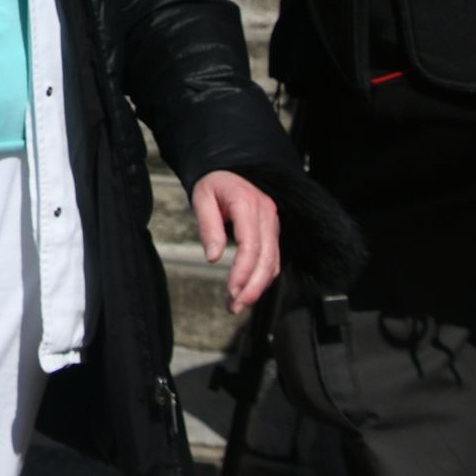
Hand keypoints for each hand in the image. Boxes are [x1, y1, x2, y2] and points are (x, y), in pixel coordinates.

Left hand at [192, 170, 282, 315]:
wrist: (228, 169)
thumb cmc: (213, 183)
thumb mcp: (202, 198)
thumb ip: (208, 227)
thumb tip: (212, 257)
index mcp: (248, 204)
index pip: (251, 245)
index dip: (243, 272)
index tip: (231, 291)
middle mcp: (267, 214)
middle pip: (267, 258)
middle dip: (253, 287)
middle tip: (235, 306)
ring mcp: (273, 223)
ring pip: (273, 262)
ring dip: (258, 287)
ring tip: (238, 303)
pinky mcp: (273, 231)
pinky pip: (273, 258)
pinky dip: (263, 277)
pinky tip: (248, 289)